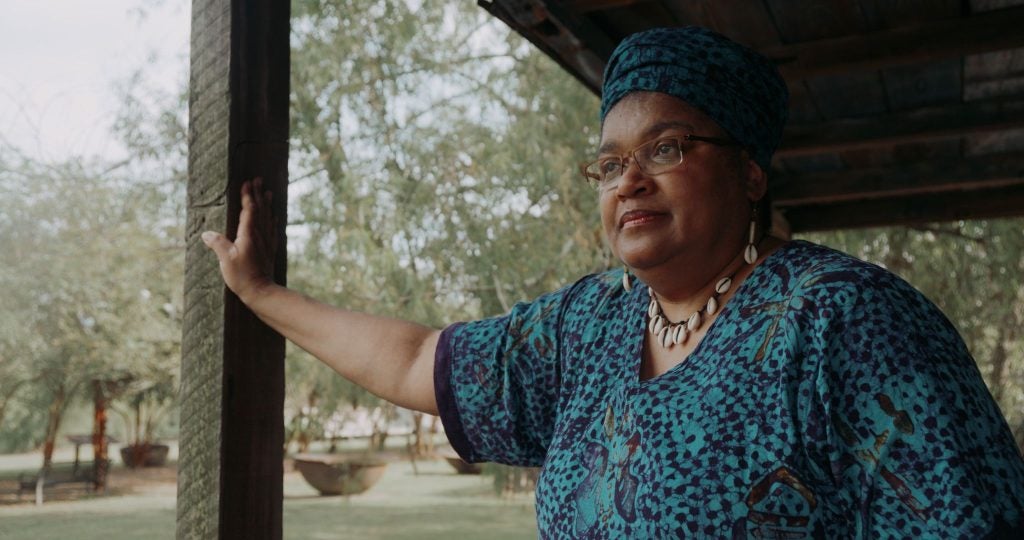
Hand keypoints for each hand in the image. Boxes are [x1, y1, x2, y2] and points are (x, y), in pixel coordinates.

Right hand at [201, 178, 277, 302]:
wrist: (261, 292)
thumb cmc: (242, 277)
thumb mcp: (226, 260)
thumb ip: (218, 244)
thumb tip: (206, 233)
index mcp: (248, 234)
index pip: (249, 210)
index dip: (247, 196)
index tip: (247, 182)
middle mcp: (260, 235)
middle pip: (260, 210)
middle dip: (258, 194)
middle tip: (259, 179)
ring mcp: (266, 242)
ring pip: (267, 217)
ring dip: (267, 204)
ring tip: (268, 192)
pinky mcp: (270, 250)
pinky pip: (272, 229)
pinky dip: (272, 219)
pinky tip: (273, 216)